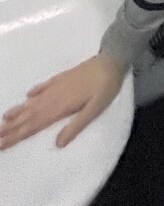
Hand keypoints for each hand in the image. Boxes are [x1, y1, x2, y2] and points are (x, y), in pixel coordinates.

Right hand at [0, 54, 127, 150]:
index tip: (2, 144)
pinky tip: (28, 95)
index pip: (34, 125)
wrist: (111, 60)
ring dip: (19, 111)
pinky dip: (35, 92)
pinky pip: (44, 86)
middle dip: (12, 127)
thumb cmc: (105, 87)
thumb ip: (76, 126)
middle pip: (30, 115)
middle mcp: (55, 97)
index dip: (17, 135)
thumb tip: (57, 144)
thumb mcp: (94, 109)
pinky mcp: (63, 77)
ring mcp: (58, 86)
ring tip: (4, 118)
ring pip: (34, 101)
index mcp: (60, 107)